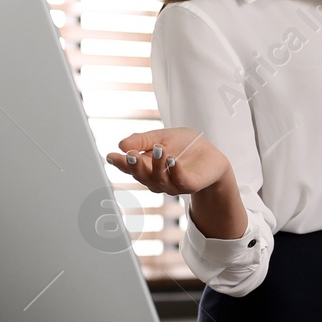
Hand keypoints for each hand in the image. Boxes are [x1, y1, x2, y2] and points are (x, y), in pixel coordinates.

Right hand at [106, 128, 228, 196]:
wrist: (211, 155)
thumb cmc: (185, 146)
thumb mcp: (162, 136)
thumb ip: (142, 140)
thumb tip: (121, 145)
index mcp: (147, 167)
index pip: (129, 167)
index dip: (119, 163)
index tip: (110, 156)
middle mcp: (156, 179)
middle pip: (141, 176)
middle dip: (134, 166)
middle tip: (130, 154)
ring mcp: (172, 184)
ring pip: (159, 180)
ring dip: (157, 165)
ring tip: (158, 149)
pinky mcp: (189, 185)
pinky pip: (180, 181)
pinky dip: (175, 171)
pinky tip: (173, 161)